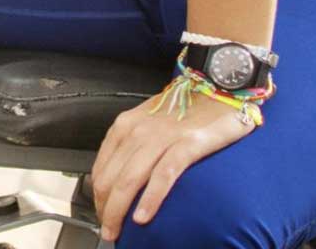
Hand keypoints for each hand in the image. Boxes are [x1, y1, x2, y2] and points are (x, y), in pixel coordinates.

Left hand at [91, 84, 253, 240]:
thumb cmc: (186, 107)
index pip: (101, 168)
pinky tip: (143, 216)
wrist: (218, 85)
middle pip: (111, 178)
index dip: (97, 196)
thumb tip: (123, 176)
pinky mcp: (187, 144)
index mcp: (125, 126)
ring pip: (130, 180)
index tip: (101, 213)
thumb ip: (134, 145)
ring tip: (117, 231)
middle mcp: (137, 131)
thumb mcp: (149, 122)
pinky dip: (150, 198)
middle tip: (108, 231)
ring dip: (119, 210)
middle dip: (105, 209)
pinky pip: (163, 175)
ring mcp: (161, 137)